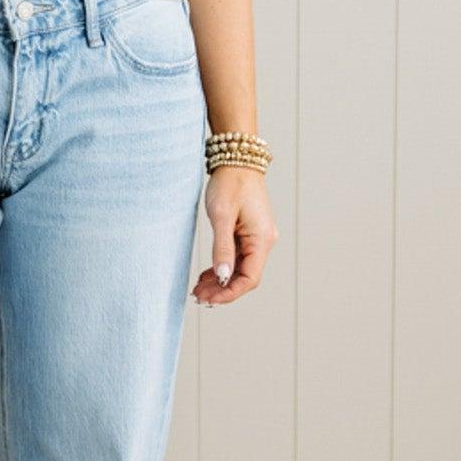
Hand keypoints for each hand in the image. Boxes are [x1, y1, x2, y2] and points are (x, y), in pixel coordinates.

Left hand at [192, 165, 277, 305]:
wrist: (236, 160)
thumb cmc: (230, 184)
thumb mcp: (222, 216)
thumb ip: (222, 248)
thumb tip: (223, 276)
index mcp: (261, 239)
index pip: (249, 278)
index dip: (230, 293)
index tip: (210, 300)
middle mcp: (263, 242)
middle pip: (244, 277)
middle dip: (222, 290)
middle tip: (198, 297)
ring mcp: (256, 238)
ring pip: (239, 269)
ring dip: (220, 281)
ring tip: (198, 289)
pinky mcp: (247, 233)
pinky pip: (236, 258)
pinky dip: (222, 268)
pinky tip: (206, 275)